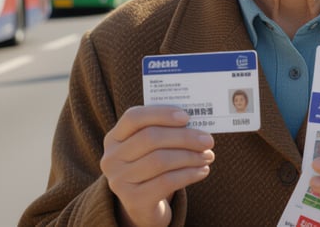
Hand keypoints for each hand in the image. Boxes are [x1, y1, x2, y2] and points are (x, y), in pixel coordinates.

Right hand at [101, 105, 214, 226]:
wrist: (142, 205)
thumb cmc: (151, 167)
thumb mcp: (150, 148)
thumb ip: (165, 132)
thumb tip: (196, 125)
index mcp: (114, 138)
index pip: (134, 117)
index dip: (161, 114)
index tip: (187, 117)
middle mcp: (111, 158)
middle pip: (150, 138)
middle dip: (184, 137)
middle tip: (208, 140)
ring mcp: (119, 180)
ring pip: (160, 160)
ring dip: (190, 156)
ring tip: (208, 155)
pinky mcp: (133, 199)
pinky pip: (167, 182)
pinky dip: (189, 174)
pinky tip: (203, 171)